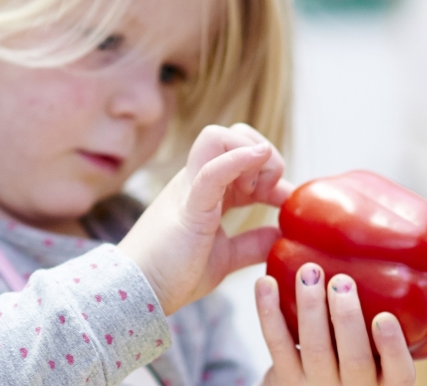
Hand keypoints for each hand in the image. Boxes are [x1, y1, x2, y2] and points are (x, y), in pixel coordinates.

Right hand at [118, 123, 293, 314]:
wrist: (141, 292)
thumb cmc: (173, 275)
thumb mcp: (225, 257)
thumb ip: (251, 244)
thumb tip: (281, 237)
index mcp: (205, 191)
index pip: (240, 154)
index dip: (270, 170)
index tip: (286, 201)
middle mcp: (196, 181)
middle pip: (232, 134)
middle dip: (263, 156)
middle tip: (269, 193)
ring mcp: (190, 188)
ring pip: (219, 137)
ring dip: (252, 156)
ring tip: (258, 193)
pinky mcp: (189, 205)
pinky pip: (213, 169)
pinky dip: (239, 159)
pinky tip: (260, 158)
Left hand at [256, 263, 415, 385]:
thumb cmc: (349, 365)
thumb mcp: (375, 357)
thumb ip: (381, 326)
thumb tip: (390, 257)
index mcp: (384, 383)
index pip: (399, 373)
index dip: (393, 347)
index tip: (385, 317)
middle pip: (354, 359)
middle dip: (347, 318)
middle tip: (342, 281)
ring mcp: (316, 385)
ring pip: (314, 347)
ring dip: (311, 307)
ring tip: (309, 272)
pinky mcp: (283, 378)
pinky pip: (277, 343)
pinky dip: (269, 310)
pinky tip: (266, 283)